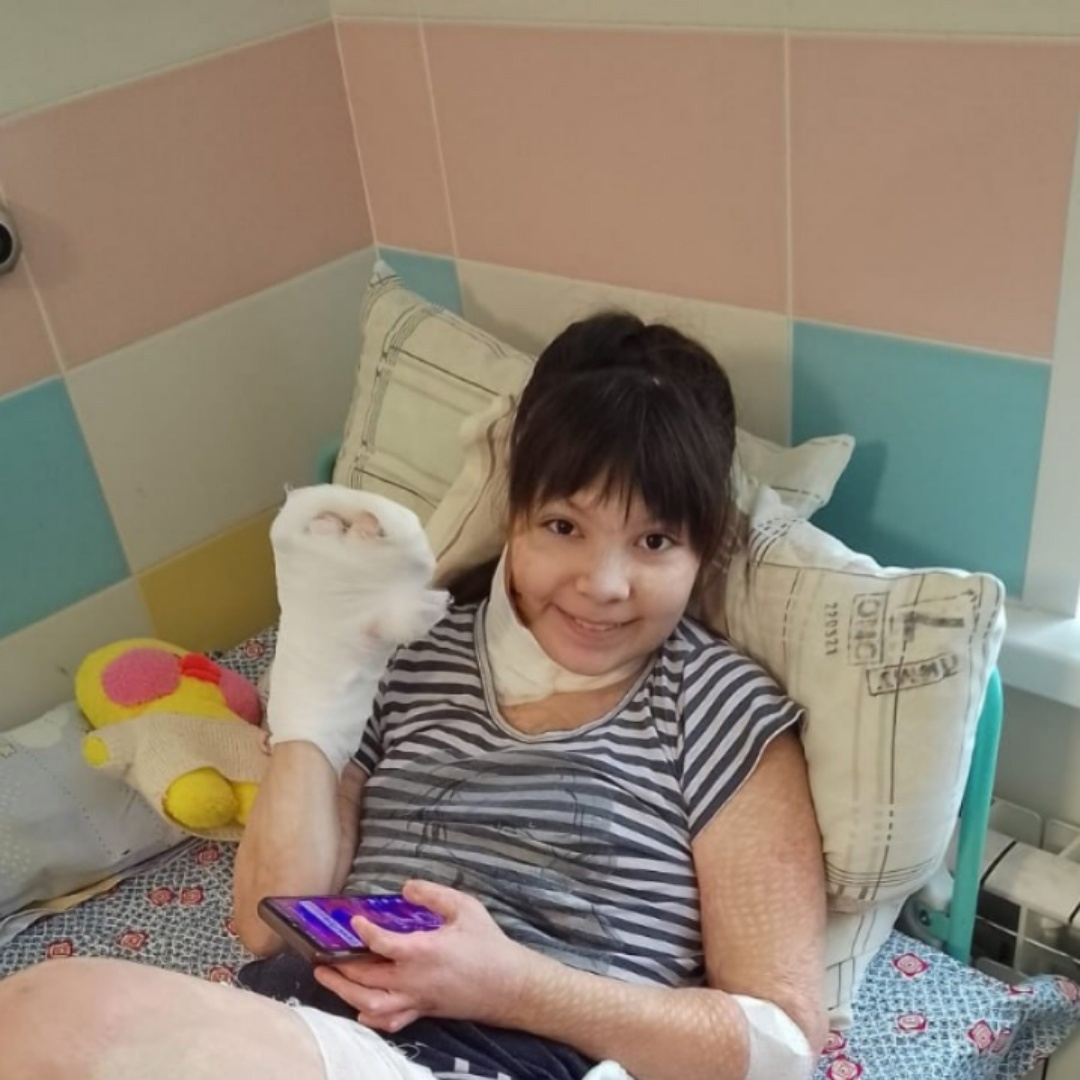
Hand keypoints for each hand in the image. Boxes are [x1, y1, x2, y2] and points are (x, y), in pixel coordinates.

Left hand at [312, 881, 535, 1031]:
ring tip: (327, 979)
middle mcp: (413, 980)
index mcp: (423, 951)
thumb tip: (406, 887)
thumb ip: (433, 894)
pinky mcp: (422, 1012)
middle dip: (340, 967)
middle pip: (365, 978)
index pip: (381, 943)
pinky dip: (370, 1017)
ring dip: (345, 992)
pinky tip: (359, 1008)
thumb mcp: (465, 908)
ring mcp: (416, 1000)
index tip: (353, 920)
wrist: (508, 985)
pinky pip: (390, 1021)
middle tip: (321, 956)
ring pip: (370, 1004)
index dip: (363, 931)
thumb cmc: (488, 944)